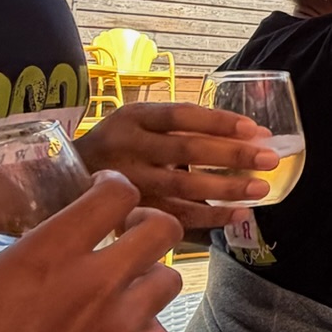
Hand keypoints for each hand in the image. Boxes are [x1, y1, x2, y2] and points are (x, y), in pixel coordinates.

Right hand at [0, 173, 181, 331]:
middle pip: (161, 228)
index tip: (101, 192)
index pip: (114, 193)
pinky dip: (145, 325)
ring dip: (150, 272)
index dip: (113, 185)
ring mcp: (114, 328)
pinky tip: (118, 329)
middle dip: (147, 221)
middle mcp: (92, 283)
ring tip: (123, 279)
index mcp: (46, 253)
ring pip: (170, 278)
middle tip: (124, 230)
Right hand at [78, 102, 278, 226]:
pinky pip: (174, 216)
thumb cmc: (119, 148)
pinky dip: (209, 216)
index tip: (254, 129)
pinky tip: (238, 214)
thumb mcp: (138, 124)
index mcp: (132, 118)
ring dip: (225, 189)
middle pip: (185, 150)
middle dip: (232, 155)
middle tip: (270, 158)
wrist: (62, 181)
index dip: (218, 121)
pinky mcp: (128, 213)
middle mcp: (127, 147)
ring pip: (181, 187)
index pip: (180, 114)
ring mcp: (127, 183)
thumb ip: (184, 126)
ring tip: (260, 188)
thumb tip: (255, 134)